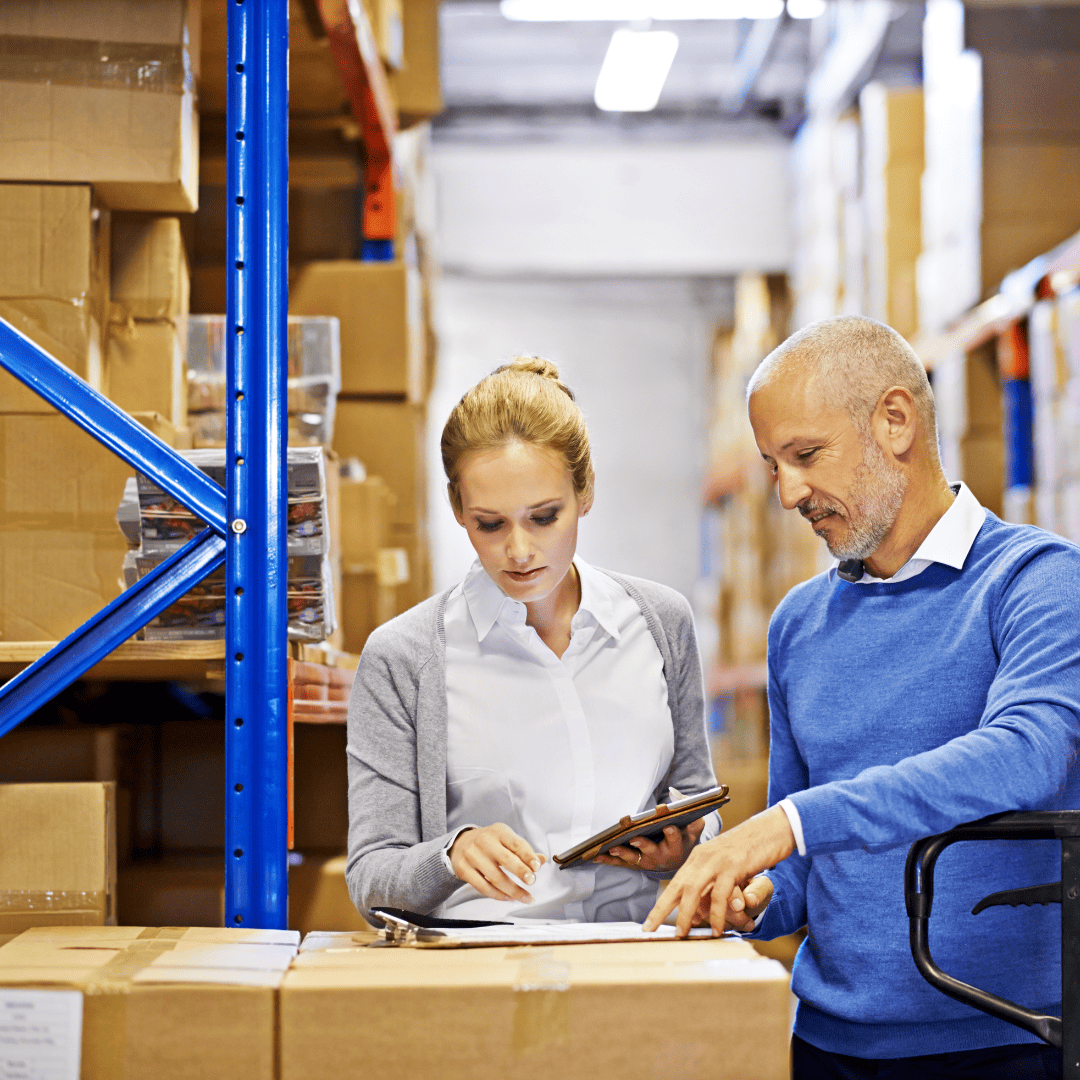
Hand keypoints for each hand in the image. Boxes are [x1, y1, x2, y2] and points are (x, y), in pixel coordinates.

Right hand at [448, 823, 546, 902]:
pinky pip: (483, 887)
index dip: (528, 855)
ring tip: (525, 896)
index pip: (516, 843)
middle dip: (521, 872)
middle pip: (506, 860)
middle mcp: (485, 842)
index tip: (537, 866)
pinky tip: (508, 897)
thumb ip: (524, 850)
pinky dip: (498, 895)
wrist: (460, 843)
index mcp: (499, 832)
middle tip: (532, 881)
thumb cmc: (488, 842)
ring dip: (513, 890)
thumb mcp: (506, 839)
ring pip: (495, 877)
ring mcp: (472, 856)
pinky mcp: (464, 870)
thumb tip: (542, 859)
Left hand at [593, 818, 705, 872]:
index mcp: (676, 846)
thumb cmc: (684, 838)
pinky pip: (620, 863)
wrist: (676, 861)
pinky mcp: (634, 864)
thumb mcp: (693, 826)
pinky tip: (596, 856)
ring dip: (623, 853)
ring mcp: (646, 861)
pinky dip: (608, 860)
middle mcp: (661, 856)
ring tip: (612, 848)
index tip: (668, 826)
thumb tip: (675, 794)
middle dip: (643, 844)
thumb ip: (689, 809)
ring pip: (634, 858)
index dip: (672, 833)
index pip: (675, 838)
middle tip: (635, 837)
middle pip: (651, 850)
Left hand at [642, 805, 794, 935]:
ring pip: (693, 890)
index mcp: (698, 856)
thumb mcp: (724, 863)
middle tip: (650, 931)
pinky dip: (716, 914)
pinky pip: (719, 894)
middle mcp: (703, 857)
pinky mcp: (734, 865)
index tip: (647, 924)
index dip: (660, 904)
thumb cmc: (750, 849)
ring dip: (686, 915)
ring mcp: (717, 860)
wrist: (772, 829)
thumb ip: (710, 882)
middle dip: (662, 910)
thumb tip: (698, 910)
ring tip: (683, 936)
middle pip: (677, 886)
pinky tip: (716, 929)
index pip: (675, 882)